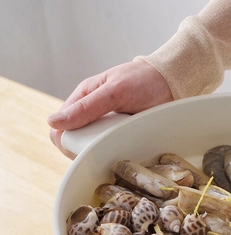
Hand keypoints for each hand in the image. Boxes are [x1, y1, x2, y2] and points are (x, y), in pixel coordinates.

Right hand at [47, 60, 172, 157]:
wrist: (172, 83)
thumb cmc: (142, 80)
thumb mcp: (113, 92)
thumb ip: (86, 108)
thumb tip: (54, 122)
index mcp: (82, 100)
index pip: (60, 131)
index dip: (68, 144)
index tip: (85, 150)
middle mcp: (92, 117)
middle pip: (77, 145)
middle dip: (87, 152)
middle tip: (108, 149)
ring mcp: (108, 129)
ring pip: (95, 151)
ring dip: (104, 154)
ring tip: (121, 148)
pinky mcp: (123, 137)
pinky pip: (113, 152)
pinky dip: (118, 154)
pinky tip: (128, 152)